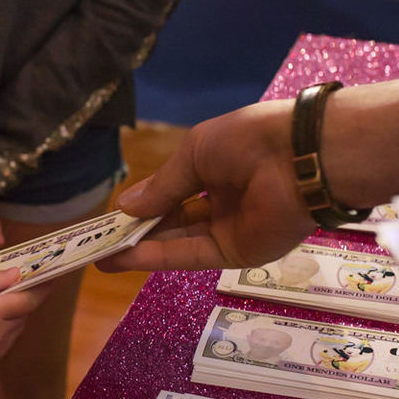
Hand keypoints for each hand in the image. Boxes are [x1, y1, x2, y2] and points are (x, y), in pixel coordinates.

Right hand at [0, 269, 47, 371]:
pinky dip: (2, 326)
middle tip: (8, 285)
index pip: (29, 299)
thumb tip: (20, 274)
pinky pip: (7, 337)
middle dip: (20, 298)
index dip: (43, 286)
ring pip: (16, 324)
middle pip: (23, 311)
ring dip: (11, 313)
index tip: (53, 274)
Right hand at [98, 100, 317, 272]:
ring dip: (138, 248)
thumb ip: (161, 187)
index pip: (171, 192)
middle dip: (135, 231)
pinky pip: (190, 254)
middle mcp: (221, 201)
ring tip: (100, 255)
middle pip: (171, 221)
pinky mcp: (235, 252)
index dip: (141, 205)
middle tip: (98, 242)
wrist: (301, 157)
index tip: (110, 217)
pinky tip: (124, 258)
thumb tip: (124, 207)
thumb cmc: (248, 140)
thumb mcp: (194, 154)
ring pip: (176, 241)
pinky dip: (157, 256)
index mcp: (215, 169)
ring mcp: (228, 229)